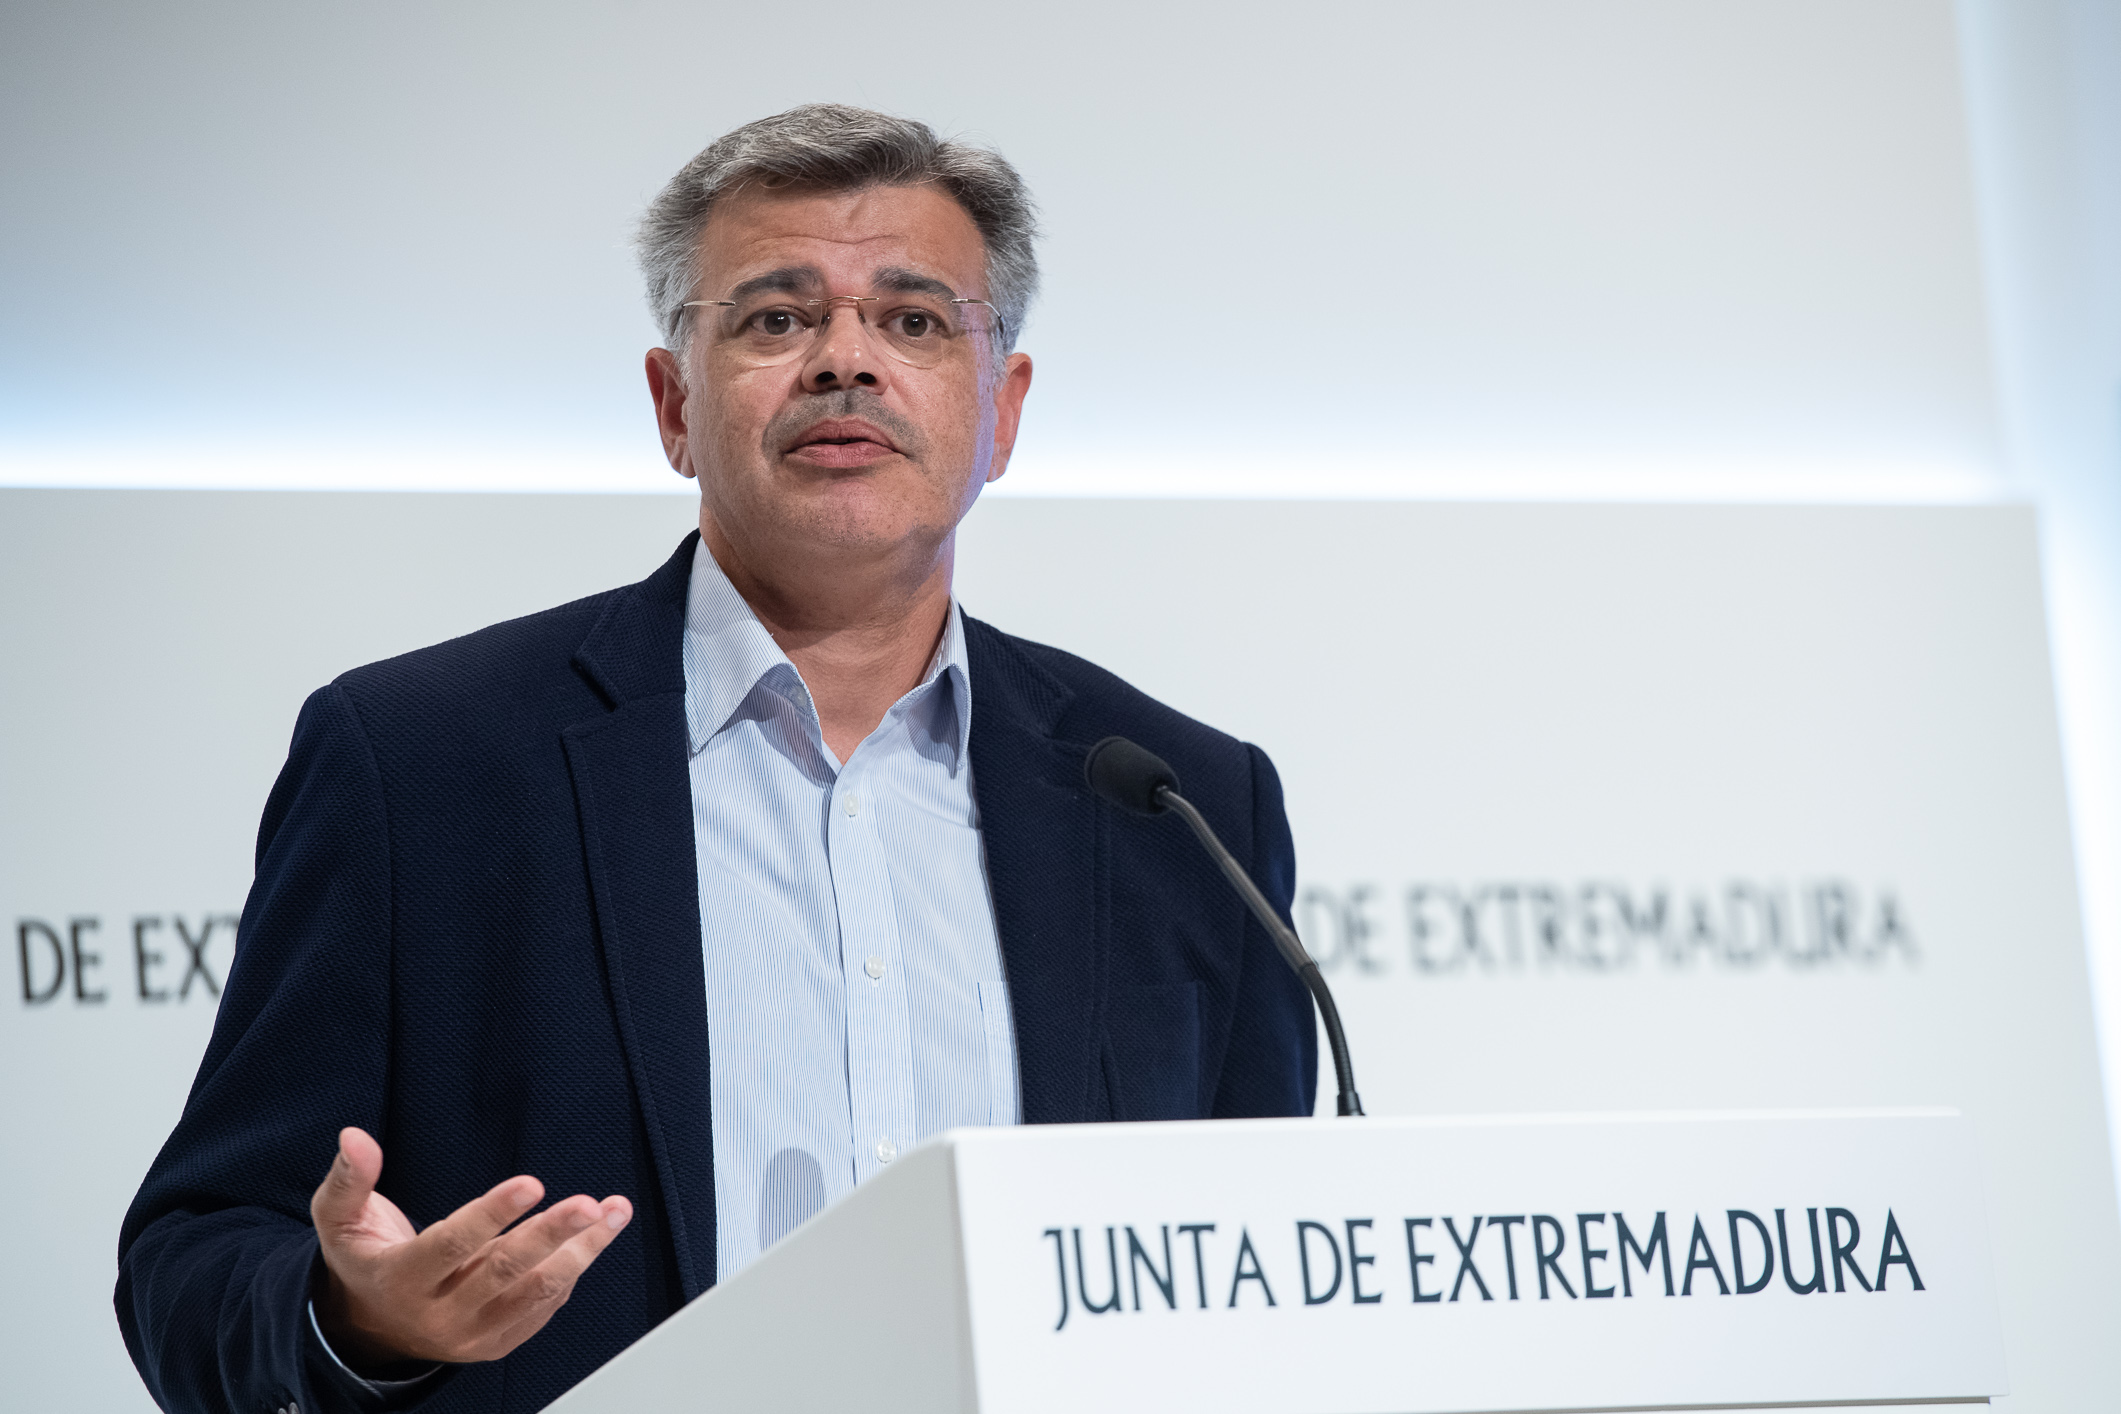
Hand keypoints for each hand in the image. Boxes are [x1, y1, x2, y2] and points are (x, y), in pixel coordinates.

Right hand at [309, 1127, 632, 1368]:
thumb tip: (355, 1137)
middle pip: (503, 1272)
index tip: (531, 1183)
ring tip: (612, 1213)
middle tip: (588, 1205)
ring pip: (535, 1293)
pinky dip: (573, 1271)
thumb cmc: (365, 1260)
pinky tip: (595, 1237)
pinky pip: (543, 1308)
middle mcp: (439, 1314)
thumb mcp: (339, 1221)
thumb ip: (348, 1179)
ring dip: (580, 1252)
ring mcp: (471, 1334)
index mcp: (401, 1280)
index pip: (452, 1246)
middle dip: (551, 1234)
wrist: (372, 1328)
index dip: (493, 1214)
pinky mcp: (497, 1343)